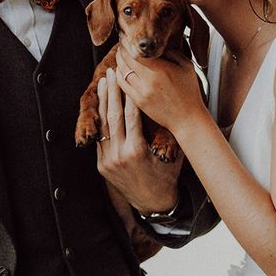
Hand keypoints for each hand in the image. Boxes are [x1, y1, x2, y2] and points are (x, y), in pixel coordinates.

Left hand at [96, 69, 181, 213]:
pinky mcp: (101, 164)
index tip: (131, 78)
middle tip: (112, 72)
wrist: (152, 203)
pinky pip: (100, 137)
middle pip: (114, 116)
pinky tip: (101, 105)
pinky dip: (100, 119)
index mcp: (137, 151)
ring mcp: (108, 160)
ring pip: (104, 125)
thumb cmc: (166, 176)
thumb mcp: (172, 154)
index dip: (130, 95)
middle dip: (113, 92)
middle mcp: (120, 155)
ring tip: (103, 82)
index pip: (132, 116)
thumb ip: (168, 133)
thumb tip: (175, 106)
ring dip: (103, 101)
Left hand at [115, 47, 207, 133]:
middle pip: (127, 60)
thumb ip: (173, 52)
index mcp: (162, 69)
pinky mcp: (138, 101)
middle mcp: (149, 80)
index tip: (128, 39)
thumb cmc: (189, 93)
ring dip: (119, 62)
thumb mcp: (187, 67)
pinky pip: (122, 85)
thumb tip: (159, 45)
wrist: (188, 118)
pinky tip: (120, 70)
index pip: (137, 52)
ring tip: (120, 56)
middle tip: (122, 44)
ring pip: (122, 72)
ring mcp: (142, 92)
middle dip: (122, 51)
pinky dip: (119, 75)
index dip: (129, 44)